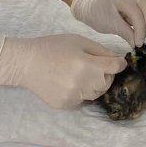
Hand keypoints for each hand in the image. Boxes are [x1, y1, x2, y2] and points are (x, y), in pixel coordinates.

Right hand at [0, 35, 125, 108]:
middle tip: (94, 66)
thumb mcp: (79, 41)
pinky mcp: (65, 105)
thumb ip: (101, 51)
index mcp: (87, 65)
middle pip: (107, 83)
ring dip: (94, 84)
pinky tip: (68, 81)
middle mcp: (82, 84)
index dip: (119, 63)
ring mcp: (73, 96)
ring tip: (80, 73)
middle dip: (106, 74)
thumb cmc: (53, 47)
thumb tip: (117, 60)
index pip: (115, 68)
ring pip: (95, 93)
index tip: (118, 62)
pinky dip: (80, 91)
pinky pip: (81, 99)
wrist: (26, 63)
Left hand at [70, 0, 145, 47]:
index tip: (138, 44)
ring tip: (138, 30)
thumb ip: (126, 34)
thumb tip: (138, 44)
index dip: (140, 30)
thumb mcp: (110, 26)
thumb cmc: (98, 15)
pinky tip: (139, 24)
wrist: (92, 8)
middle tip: (139, 39)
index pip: (137, 14)